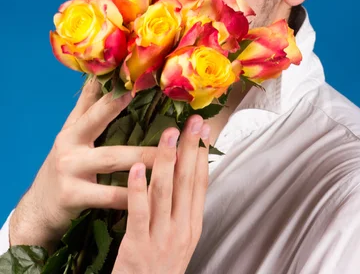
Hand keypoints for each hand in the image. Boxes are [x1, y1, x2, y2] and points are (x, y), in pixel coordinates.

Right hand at [9, 78, 157, 251]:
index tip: (131, 71)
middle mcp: (69, 143)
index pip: (93, 100)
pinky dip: (131, 194)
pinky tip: (153, 193)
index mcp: (73, 128)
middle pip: (100, 121)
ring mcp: (68, 169)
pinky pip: (108, 195)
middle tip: (148, 94)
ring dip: (143, 155)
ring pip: (112, 159)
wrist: (38, 211)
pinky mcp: (72, 196)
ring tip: (168, 151)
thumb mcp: (71, 136)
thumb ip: (86, 108)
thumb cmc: (65, 167)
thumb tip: (98, 75)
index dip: (110, 86)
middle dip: (123, 107)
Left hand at [113, 114, 209, 273]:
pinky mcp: (137, 248)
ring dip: (166, 159)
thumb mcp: (178, 239)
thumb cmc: (157, 268)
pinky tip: (136, 167)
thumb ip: (179, 208)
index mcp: (192, 226)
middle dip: (190, 147)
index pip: (200, 183)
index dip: (202, 153)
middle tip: (192, 120)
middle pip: (187, 181)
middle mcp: (181, 230)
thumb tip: (182, 171)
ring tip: (168, 133)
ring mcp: (161, 239)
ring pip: (165, 191)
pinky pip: (139, 212)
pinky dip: (138, 188)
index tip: (203, 128)